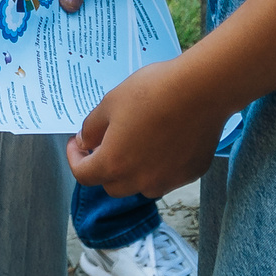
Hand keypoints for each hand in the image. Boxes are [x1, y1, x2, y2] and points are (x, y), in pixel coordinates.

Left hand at [66, 59, 228, 199]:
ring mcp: (168, 181)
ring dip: (132, 171)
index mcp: (114, 164)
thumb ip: (92, 128)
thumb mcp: (109, 103)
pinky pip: (166, 177)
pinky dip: (158, 166)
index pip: (84, 176)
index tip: (78, 144)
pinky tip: (164, 141)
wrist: (200, 90)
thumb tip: (86, 142)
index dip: (75, 159)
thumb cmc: (151, 92)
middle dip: (103, 167)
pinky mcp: (190, 175)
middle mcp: (140, 181)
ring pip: (140, 185)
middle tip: (105, 142)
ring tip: (136, 142)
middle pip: (111, 185)